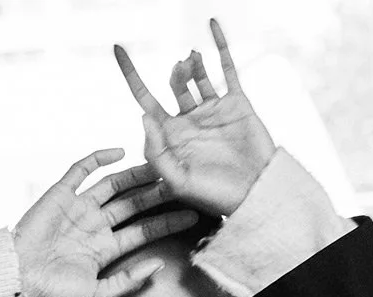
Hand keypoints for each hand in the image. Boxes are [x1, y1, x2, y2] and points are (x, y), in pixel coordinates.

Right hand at [13, 148, 199, 296]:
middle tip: (183, 180)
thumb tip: (158, 265)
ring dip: (136, 173)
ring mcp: (78, 208)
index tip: (193, 214)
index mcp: (104, 249)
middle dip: (157, 193)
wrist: (17, 279)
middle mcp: (94, 225)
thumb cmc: (53, 294)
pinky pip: (82, 170)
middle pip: (134, 203)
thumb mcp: (97, 295)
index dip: (168, 221)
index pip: (144, 230)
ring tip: (161, 162)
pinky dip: (99, 158)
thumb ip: (128, 281)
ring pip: (114, 184)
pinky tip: (120, 151)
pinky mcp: (60, 194)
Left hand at [114, 17, 275, 217]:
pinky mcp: (236, 103)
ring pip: (197, 75)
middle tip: (180, 69)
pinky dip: (220, 46)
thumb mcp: (178, 182)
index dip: (131, 75)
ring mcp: (213, 110)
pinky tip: (211, 23)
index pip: (145, 100)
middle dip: (175, 73)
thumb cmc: (215, 197)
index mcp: (171, 137)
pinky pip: (227, 68)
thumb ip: (156, 152)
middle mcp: (190, 120)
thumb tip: (142, 115)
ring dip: (192, 64)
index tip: (117, 48)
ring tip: (192, 60)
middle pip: (173, 83)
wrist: (256, 195)